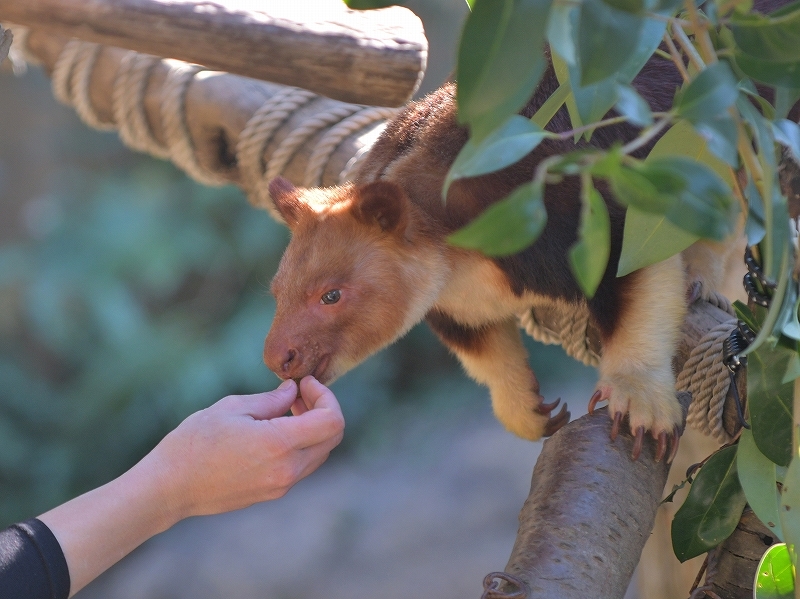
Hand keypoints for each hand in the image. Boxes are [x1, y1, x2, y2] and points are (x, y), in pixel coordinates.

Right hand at [145, 376, 344, 519]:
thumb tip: (294, 391)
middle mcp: (288, 470)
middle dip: (323, 409)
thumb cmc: (194, 443)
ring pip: (320, 453)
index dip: (326, 396)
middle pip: (333, 438)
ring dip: (314, 428)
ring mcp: (282, 486)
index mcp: (279, 444)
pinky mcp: (273, 493)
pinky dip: (302, 444)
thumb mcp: (232, 408)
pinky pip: (303, 466)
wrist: (168, 488)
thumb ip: (271, 399)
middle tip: (298, 394)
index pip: (333, 421)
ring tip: (286, 410)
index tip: (305, 384)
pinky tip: (277, 430)